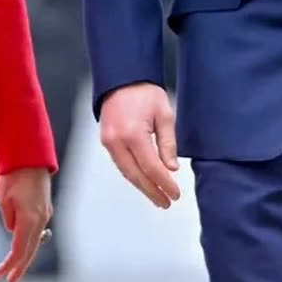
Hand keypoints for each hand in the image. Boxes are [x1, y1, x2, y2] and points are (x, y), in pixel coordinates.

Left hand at [0, 167, 52, 281]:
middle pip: (30, 250)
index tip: (0, 275)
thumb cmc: (14, 177)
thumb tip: (12, 230)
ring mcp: (45, 214)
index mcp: (29, 219)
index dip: (10, 264)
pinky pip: (36, 230)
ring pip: (35, 241)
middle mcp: (41, 219)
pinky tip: (23, 247)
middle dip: (19, 267)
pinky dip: (29, 241)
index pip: (19, 249)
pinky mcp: (45, 209)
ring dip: (24, 255)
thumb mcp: (3, 199)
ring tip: (15, 269)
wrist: (31, 159)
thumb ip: (8, 219)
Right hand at [99, 83, 180, 208]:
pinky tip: (143, 181)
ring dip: (142, 187)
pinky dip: (132, 175)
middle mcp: (117, 141)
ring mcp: (108, 142)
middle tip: (166, 202)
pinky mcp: (106, 141)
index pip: (151, 168)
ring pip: (126, 172)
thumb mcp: (164, 115)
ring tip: (157, 197)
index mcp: (133, 134)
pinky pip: (120, 164)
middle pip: (136, 175)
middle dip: (152, 191)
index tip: (175, 194)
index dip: (164, 184)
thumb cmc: (144, 92)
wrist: (122, 78)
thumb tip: (171, 168)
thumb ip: (168, 144)